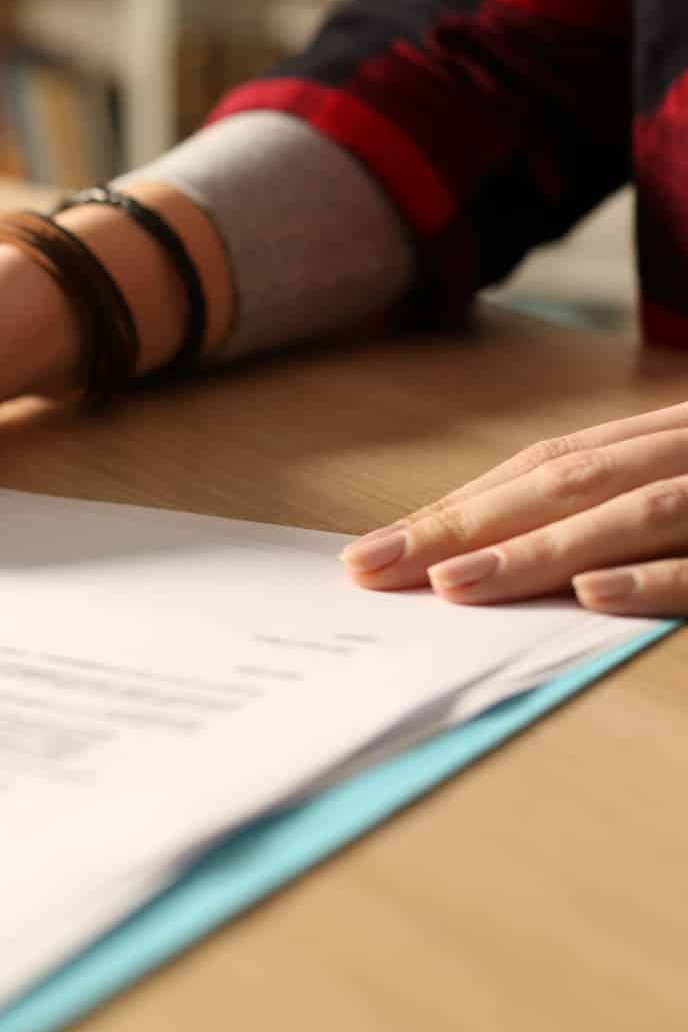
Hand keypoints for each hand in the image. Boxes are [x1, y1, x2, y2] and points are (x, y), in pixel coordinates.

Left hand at [341, 401, 687, 615]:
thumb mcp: (684, 474)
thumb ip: (612, 499)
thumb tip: (485, 551)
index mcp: (666, 438)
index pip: (546, 467)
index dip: (459, 505)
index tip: (374, 548)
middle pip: (568, 484)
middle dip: (466, 526)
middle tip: (377, 565)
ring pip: (633, 513)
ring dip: (538, 549)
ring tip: (453, 581)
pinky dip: (651, 577)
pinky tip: (591, 594)